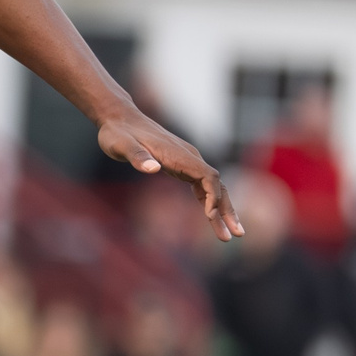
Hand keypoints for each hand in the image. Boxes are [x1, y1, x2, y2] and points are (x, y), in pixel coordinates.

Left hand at [98, 111, 242, 240]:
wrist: (119, 119)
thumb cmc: (118, 133)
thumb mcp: (121, 145)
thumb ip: (137, 157)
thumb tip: (152, 168)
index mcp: (178, 154)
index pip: (208, 176)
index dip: (213, 196)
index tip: (210, 215)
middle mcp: (189, 157)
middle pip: (217, 185)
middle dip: (227, 210)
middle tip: (237, 234)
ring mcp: (187, 161)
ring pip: (212, 187)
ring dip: (221, 210)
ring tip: (226, 235)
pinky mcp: (181, 165)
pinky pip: (201, 186)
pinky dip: (208, 202)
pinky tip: (212, 218)